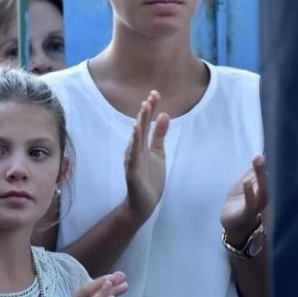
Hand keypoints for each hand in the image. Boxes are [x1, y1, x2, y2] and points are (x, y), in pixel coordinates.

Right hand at [123, 91, 169, 222]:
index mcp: (141, 144)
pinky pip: (133, 154)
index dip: (150, 109)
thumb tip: (165, 115)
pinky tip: (136, 131)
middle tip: (150, 97)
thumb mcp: (158, 153)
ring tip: (144, 109)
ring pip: (136, 138)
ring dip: (139, 123)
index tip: (155, 94)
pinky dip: (134, 142)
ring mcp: (132, 159)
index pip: (145, 123)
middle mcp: (135, 149)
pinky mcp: (132, 170)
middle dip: (145, 112)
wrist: (143, 202)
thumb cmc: (149, 177)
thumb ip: (160, 135)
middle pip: (140, 127)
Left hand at [221, 155, 267, 244]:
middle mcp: (265, 195)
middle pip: (268, 179)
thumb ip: (253, 170)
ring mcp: (258, 204)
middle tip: (261, 153)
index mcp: (265, 186)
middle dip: (264, 166)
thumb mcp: (247, 181)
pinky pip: (251, 203)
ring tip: (257, 160)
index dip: (269, 160)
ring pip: (263, 190)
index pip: (270, 172)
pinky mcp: (248, 213)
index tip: (268, 146)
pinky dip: (250, 193)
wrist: (232, 222)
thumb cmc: (241, 200)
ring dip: (260, 175)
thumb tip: (262, 153)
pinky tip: (247, 182)